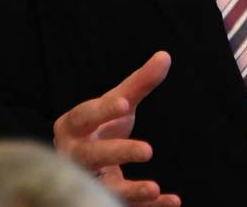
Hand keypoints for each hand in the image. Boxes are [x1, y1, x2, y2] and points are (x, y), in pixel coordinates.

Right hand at [52, 50, 179, 205]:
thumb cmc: (100, 127)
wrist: (78, 161)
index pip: (86, 116)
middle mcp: (75, 156)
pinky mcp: (103, 197)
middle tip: (148, 150)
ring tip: (155, 188)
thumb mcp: (116, 102)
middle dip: (119, 152)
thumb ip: (139, 83)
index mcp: (74, 126)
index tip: (125, 103)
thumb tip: (165, 56)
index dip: (103, 111)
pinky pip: (125, 204)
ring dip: (131, 190)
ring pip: (106, 188)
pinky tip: (172, 200)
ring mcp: (88, 180)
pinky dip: (148, 206)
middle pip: (93, 156)